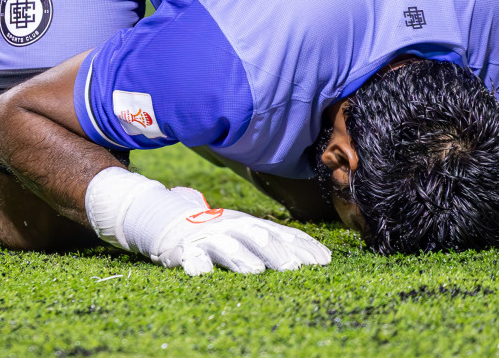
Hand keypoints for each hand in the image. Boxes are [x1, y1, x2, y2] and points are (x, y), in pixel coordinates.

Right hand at [154, 188, 332, 275]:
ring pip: (227, 246)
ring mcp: (210, 238)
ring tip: (255, 271)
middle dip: (277, 252)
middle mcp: (233, 227)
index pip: (283, 235)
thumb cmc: (221, 234)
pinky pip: (191, 257)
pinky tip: (203, 274)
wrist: (174, 224)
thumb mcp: (249, 234)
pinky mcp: (185, 250)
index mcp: (252, 225)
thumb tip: (322, 257)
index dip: (303, 247)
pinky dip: (197, 264)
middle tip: (294, 268)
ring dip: (241, 257)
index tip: (324, 261)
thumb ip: (278, 244)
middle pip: (258, 237)